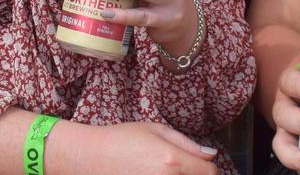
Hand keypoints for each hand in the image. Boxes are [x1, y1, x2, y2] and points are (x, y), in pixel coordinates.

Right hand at [55, 121, 216, 174]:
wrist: (89, 157)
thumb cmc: (119, 140)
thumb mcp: (154, 130)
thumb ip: (186, 144)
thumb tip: (210, 155)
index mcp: (172, 161)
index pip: (210, 172)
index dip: (206, 166)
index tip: (198, 164)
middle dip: (194, 174)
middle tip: (179, 168)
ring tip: (162, 171)